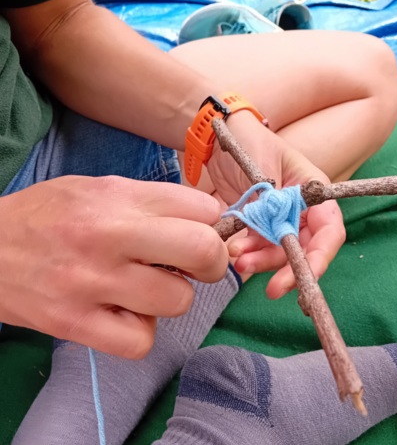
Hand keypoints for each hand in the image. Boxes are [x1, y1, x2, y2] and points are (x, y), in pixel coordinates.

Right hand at [0, 176, 227, 357]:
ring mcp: (92, 282)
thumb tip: (207, 221)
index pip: (204, 208)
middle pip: (203, 251)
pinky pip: (140, 341)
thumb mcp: (100, 188)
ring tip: (144, 288)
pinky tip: (122, 314)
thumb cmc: (51, 214)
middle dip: (211, 262)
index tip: (201, 233)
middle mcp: (109, 236)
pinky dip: (140, 331)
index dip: (212, 223)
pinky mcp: (75, 324)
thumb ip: (153, 202)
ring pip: (177, 301)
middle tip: (192, 265)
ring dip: (172, 298)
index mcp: (119, 196)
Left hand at [206, 111, 345, 297]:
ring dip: (262, 263)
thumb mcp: (262, 162)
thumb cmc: (248, 142)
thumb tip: (276, 229)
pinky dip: (249, 255)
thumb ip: (271, 197)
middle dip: (289, 271)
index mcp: (313, 192)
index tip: (305, 276)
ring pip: (279, 253)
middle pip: (305, 250)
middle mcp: (301, 211)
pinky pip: (259, 249)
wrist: (220, 144)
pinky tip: (235, 253)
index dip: (321, 257)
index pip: (329, 231)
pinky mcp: (259, 228)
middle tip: (272, 290)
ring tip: (238, 262)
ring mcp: (280, 221)